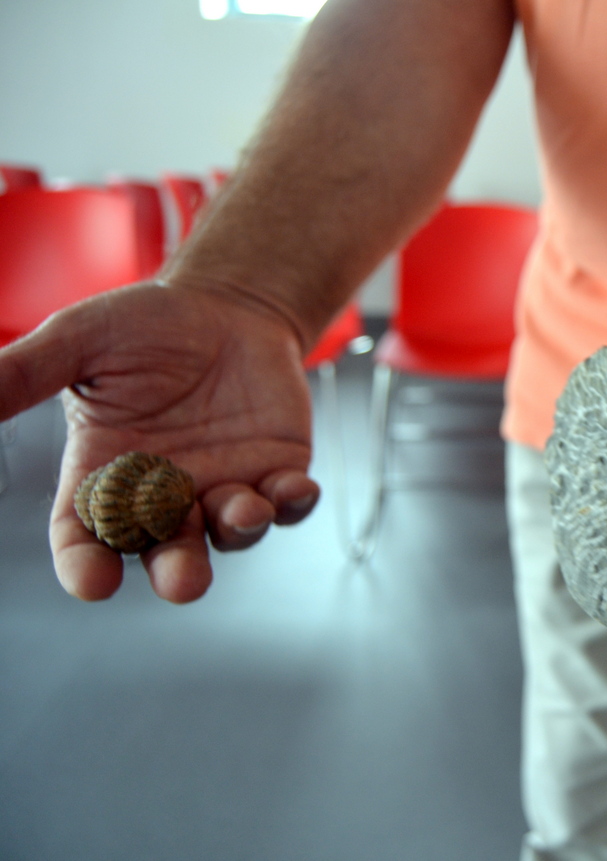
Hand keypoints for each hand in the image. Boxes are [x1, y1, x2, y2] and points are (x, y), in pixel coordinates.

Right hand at [0, 283, 318, 602]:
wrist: (225, 306)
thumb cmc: (143, 326)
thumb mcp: (77, 342)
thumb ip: (21, 375)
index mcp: (106, 476)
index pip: (87, 537)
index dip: (86, 565)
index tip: (93, 583)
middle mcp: (164, 495)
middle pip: (166, 554)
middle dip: (177, 572)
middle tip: (183, 581)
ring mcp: (223, 487)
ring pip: (231, 533)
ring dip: (239, 529)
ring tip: (242, 511)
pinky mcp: (276, 472)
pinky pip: (287, 504)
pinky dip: (292, 503)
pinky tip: (295, 490)